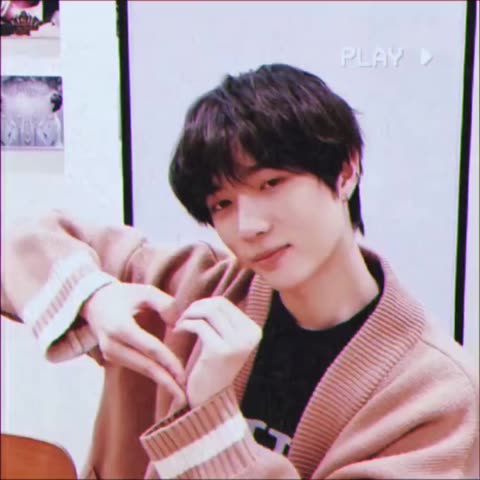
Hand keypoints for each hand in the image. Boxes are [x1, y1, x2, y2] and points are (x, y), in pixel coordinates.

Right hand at [81, 282, 186, 407]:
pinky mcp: (112, 357)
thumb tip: (178, 322)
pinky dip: (153, 375)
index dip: (168, 361)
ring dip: (161, 381)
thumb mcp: (144, 291)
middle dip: (166, 382)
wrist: (93, 300)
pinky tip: (168, 382)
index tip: (183, 375)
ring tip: (181, 395)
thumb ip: (164, 303)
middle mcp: (112, 343)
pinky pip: (136, 367)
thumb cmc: (124, 294)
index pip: (150, 348)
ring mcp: (110, 352)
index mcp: (120, 326)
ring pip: (141, 369)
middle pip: (145, 366)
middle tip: (185, 397)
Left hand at [174, 296, 261, 407]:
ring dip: (189, 314)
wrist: (208, 401)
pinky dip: (185, 324)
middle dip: (196, 306)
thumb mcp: (224, 341)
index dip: (204, 304)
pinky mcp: (219, 351)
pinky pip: (198, 325)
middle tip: (183, 318)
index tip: (192, 315)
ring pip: (208, 311)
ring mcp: (236, 343)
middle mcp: (249, 336)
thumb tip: (210, 299)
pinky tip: (177, 331)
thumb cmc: (212, 367)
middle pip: (218, 304)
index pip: (225, 303)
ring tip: (180, 324)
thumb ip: (222, 320)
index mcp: (253, 331)